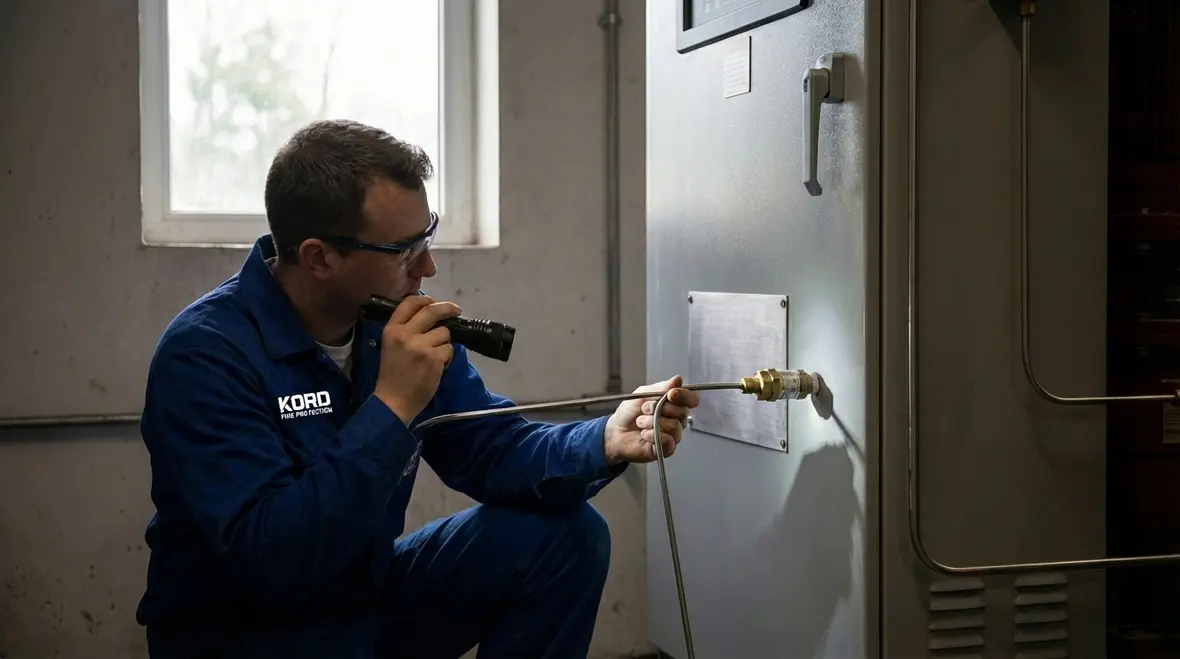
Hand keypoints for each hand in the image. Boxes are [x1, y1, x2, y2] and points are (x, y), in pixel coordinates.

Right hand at [373, 295, 462, 424]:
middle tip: (456, 310)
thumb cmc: (392, 374)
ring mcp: (421, 345)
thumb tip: (428, 314)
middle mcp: (405, 334)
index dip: (425, 299)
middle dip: (448, 308)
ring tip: (433, 357)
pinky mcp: (434, 358)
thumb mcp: (390, 345)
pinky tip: (435, 367)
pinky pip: (449, 349)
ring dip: (443, 343)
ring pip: (444, 333)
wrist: (393, 400)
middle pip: (432, 311)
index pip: (410, 303)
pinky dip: (446, 358)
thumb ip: (406, 329)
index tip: (434, 302)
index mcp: (392, 329)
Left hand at [603, 376, 700, 464]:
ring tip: (641, 422)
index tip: (671, 394)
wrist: (616, 431)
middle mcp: (677, 420)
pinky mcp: (666, 449)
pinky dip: (653, 435)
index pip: (691, 399)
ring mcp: (673, 435)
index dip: (685, 396)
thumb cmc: (629, 413)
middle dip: (661, 408)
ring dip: (653, 422)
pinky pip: (668, 441)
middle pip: (683, 412)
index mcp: (674, 405)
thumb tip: (678, 380)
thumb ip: (662, 387)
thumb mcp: (643, 393)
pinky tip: (644, 434)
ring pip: (675, 426)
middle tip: (645, 409)